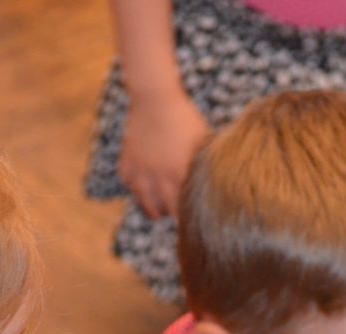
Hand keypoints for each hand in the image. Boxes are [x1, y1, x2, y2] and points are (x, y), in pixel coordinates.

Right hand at [118, 87, 209, 218]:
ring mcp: (140, 171)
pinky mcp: (126, 164)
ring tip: (159, 214)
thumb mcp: (202, 142)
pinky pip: (130, 185)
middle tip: (179, 219)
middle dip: (172, 215)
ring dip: (153, 208)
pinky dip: (137, 189)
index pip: (184, 208)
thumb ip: (205, 166)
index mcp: (179, 173)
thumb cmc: (185, 119)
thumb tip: (218, 185)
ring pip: (145, 202)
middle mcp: (158, 177)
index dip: (190, 217)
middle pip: (164, 210)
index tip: (196, 223)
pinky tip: (144, 189)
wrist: (155, 98)